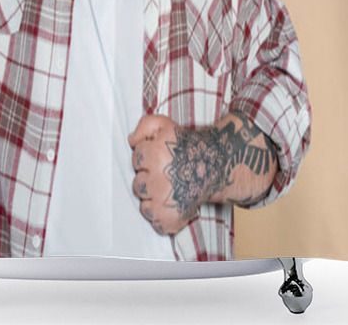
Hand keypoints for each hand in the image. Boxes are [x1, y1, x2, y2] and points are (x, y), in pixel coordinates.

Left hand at [129, 114, 204, 235]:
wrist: (216, 164)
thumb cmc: (189, 146)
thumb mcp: (166, 125)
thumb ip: (145, 125)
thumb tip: (131, 140)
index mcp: (157, 156)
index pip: (136, 159)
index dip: (147, 156)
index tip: (159, 157)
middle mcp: (160, 180)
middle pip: (138, 184)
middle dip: (149, 178)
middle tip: (165, 173)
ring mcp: (165, 202)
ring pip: (144, 205)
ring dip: (153, 198)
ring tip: (169, 188)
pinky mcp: (171, 218)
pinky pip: (155, 222)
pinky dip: (162, 216)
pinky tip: (172, 203)